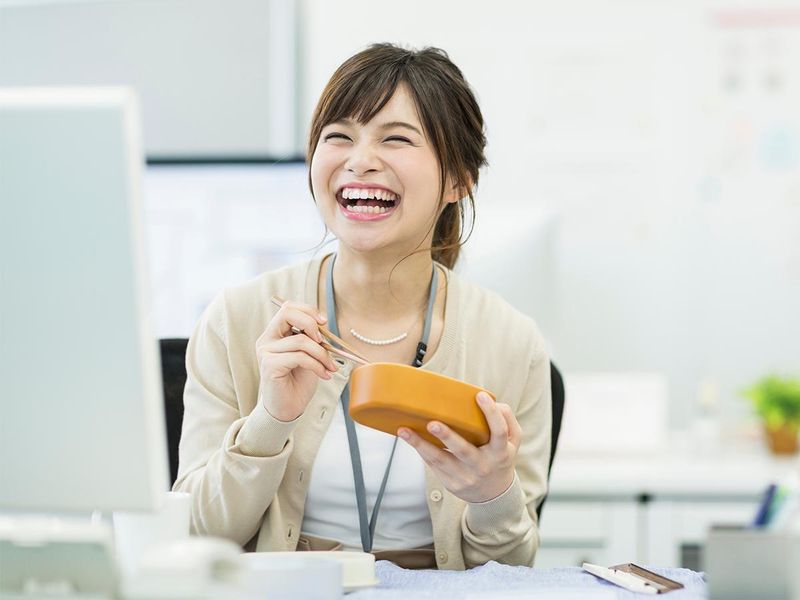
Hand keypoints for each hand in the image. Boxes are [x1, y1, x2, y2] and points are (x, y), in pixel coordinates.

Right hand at [256, 300, 337, 421]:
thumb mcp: (309, 354)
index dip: (308, 311)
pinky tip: (325, 375)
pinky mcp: (270, 366)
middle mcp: (266, 340)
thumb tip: (323, 323)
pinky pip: (300, 357)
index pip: (288, 308)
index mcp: (275, 334)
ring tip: (330, 367)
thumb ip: (311, 338)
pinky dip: (318, 365)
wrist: (288, 409)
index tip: (324, 322)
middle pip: (288, 313)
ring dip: (322, 354)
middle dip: (311, 323)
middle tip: (324, 341)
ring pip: (301, 340)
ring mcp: (266, 352)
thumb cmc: (298, 382)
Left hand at [398, 392, 520, 502]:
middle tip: (432, 423)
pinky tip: (408, 438)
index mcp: (500, 452)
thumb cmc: (500, 457)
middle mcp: (482, 466)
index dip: (491, 414)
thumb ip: (506, 419)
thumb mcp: (512, 440)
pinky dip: (421, 451)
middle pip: (464, 451)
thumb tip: (491, 402)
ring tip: (404, 430)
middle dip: (447, 437)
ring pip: (441, 460)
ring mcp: (465, 477)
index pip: (499, 432)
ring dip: (421, 444)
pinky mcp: (451, 484)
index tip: (479, 396)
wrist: (494, 494)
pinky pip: (433, 466)